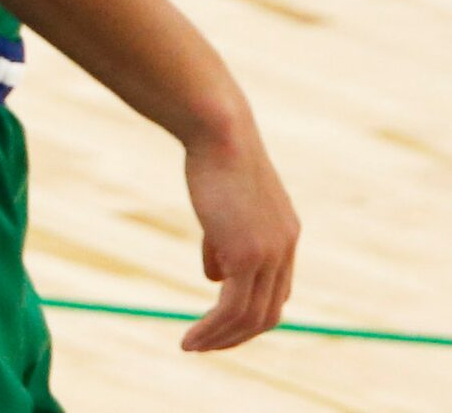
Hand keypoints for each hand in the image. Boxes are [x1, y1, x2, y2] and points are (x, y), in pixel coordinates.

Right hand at [181, 118, 299, 350]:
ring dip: (221, 339)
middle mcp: (285, 248)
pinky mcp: (247, 255)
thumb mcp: (224, 201)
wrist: (219, 129)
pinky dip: (212, 330)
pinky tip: (190, 337)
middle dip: (238, 335)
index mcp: (285, 233)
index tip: (221, 321)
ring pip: (251, 318)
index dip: (251, 310)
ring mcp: (269, 254)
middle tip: (206, 344)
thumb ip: (223, 240)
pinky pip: (230, 309)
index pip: (276, 289)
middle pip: (269, 312)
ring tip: (191, 346)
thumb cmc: (214, 155)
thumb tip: (214, 277)